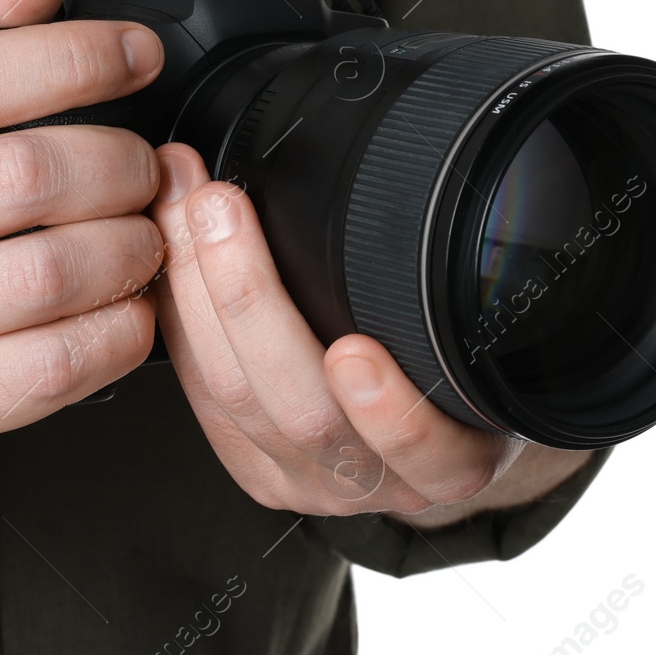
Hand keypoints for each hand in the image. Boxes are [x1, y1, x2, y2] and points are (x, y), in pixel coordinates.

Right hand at [0, 0, 165, 549]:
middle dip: (120, 165)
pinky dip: (119, 334)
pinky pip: (54, 366)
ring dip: (130, 252)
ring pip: (50, 274)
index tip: (135, 56)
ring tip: (143, 243)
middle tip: (146, 172)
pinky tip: (127, 315)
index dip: (71, 56)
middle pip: (25, 175)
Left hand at [150, 146, 590, 521]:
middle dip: (250, 297)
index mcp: (452, 461)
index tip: (356, 352)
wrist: (446, 431)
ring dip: (198, 292)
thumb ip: (460, 298)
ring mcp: (308, 483)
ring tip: (187, 210)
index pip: (419, 442)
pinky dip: (183, 325)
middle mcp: (376, 482)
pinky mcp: (259, 475)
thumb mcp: (485, 341)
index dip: (389, 410)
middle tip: (221, 207)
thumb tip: (430, 171)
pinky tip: (170, 266)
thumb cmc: (466, 372)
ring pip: (235, 398)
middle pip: (301, 409)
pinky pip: (203, 402)